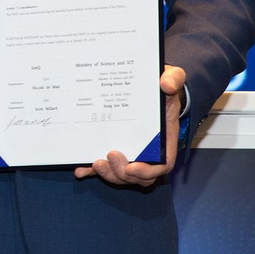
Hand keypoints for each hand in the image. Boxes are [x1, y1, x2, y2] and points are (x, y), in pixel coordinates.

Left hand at [74, 65, 185, 186]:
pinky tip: (81, 171)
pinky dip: (91, 171)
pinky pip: (104, 165)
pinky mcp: (113, 146)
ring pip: (121, 175)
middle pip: (138, 176)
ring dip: (108, 174)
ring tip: (95, 163)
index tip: (132, 168)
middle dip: (122, 173)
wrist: (149, 84)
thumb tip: (167, 84)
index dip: (148, 172)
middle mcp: (147, 149)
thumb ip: (173, 79)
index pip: (162, 165)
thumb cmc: (162, 85)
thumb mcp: (172, 77)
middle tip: (109, 157)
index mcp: (164, 138)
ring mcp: (129, 150)